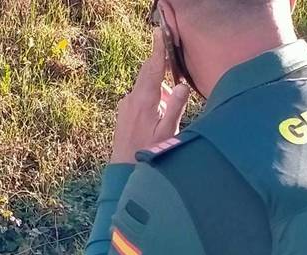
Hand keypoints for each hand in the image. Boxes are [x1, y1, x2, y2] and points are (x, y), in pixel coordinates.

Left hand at [110, 29, 190, 163]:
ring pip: (145, 88)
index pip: (153, 68)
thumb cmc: (148, 152)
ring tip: (169, 110)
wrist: (124, 170)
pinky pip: (139, 98)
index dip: (158, 49)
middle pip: (148, 74)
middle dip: (161, 69)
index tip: (159, 32)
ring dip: (158, 90)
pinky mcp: (123, 112)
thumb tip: (183, 85)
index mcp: (144, 100)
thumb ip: (176, 106)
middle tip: (173, 73)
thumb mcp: (168, 131)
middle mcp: (132, 98)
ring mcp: (125, 105)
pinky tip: (158, 115)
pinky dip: (151, 99)